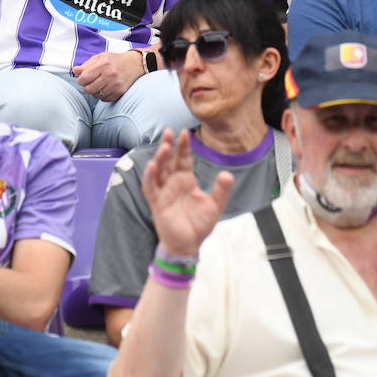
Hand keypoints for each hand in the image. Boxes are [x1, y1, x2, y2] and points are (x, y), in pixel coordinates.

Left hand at [73, 50, 144, 101]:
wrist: (135, 64)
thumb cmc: (115, 60)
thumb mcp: (100, 57)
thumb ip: (86, 65)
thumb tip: (75, 71)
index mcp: (104, 64)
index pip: (84, 78)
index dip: (80, 80)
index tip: (82, 78)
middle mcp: (110, 75)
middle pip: (88, 89)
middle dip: (86, 86)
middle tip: (90, 82)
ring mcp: (116, 85)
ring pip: (96, 95)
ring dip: (95, 91)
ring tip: (99, 84)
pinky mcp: (120, 92)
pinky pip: (104, 99)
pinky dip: (102, 95)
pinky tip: (106, 88)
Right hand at [141, 130, 232, 255]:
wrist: (188, 245)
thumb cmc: (199, 224)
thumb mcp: (215, 205)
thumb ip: (221, 190)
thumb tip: (227, 174)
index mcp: (186, 180)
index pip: (183, 159)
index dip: (183, 146)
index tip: (185, 132)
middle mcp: (173, 183)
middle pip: (168, 160)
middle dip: (168, 146)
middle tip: (169, 131)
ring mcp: (163, 192)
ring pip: (158, 171)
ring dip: (159, 158)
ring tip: (164, 146)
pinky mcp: (156, 203)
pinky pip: (150, 188)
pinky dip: (150, 177)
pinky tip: (153, 166)